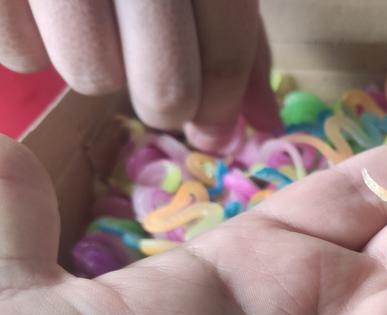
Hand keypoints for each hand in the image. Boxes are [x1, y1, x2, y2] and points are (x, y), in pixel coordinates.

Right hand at [0, 0, 279, 148]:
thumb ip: (240, 39)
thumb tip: (263, 123)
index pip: (226, 54)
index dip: (221, 108)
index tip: (213, 131)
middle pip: (164, 84)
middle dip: (165, 102)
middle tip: (153, 81)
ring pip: (91, 74)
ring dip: (95, 67)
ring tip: (90, 24)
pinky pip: (21, 54)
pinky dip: (31, 46)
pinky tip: (40, 10)